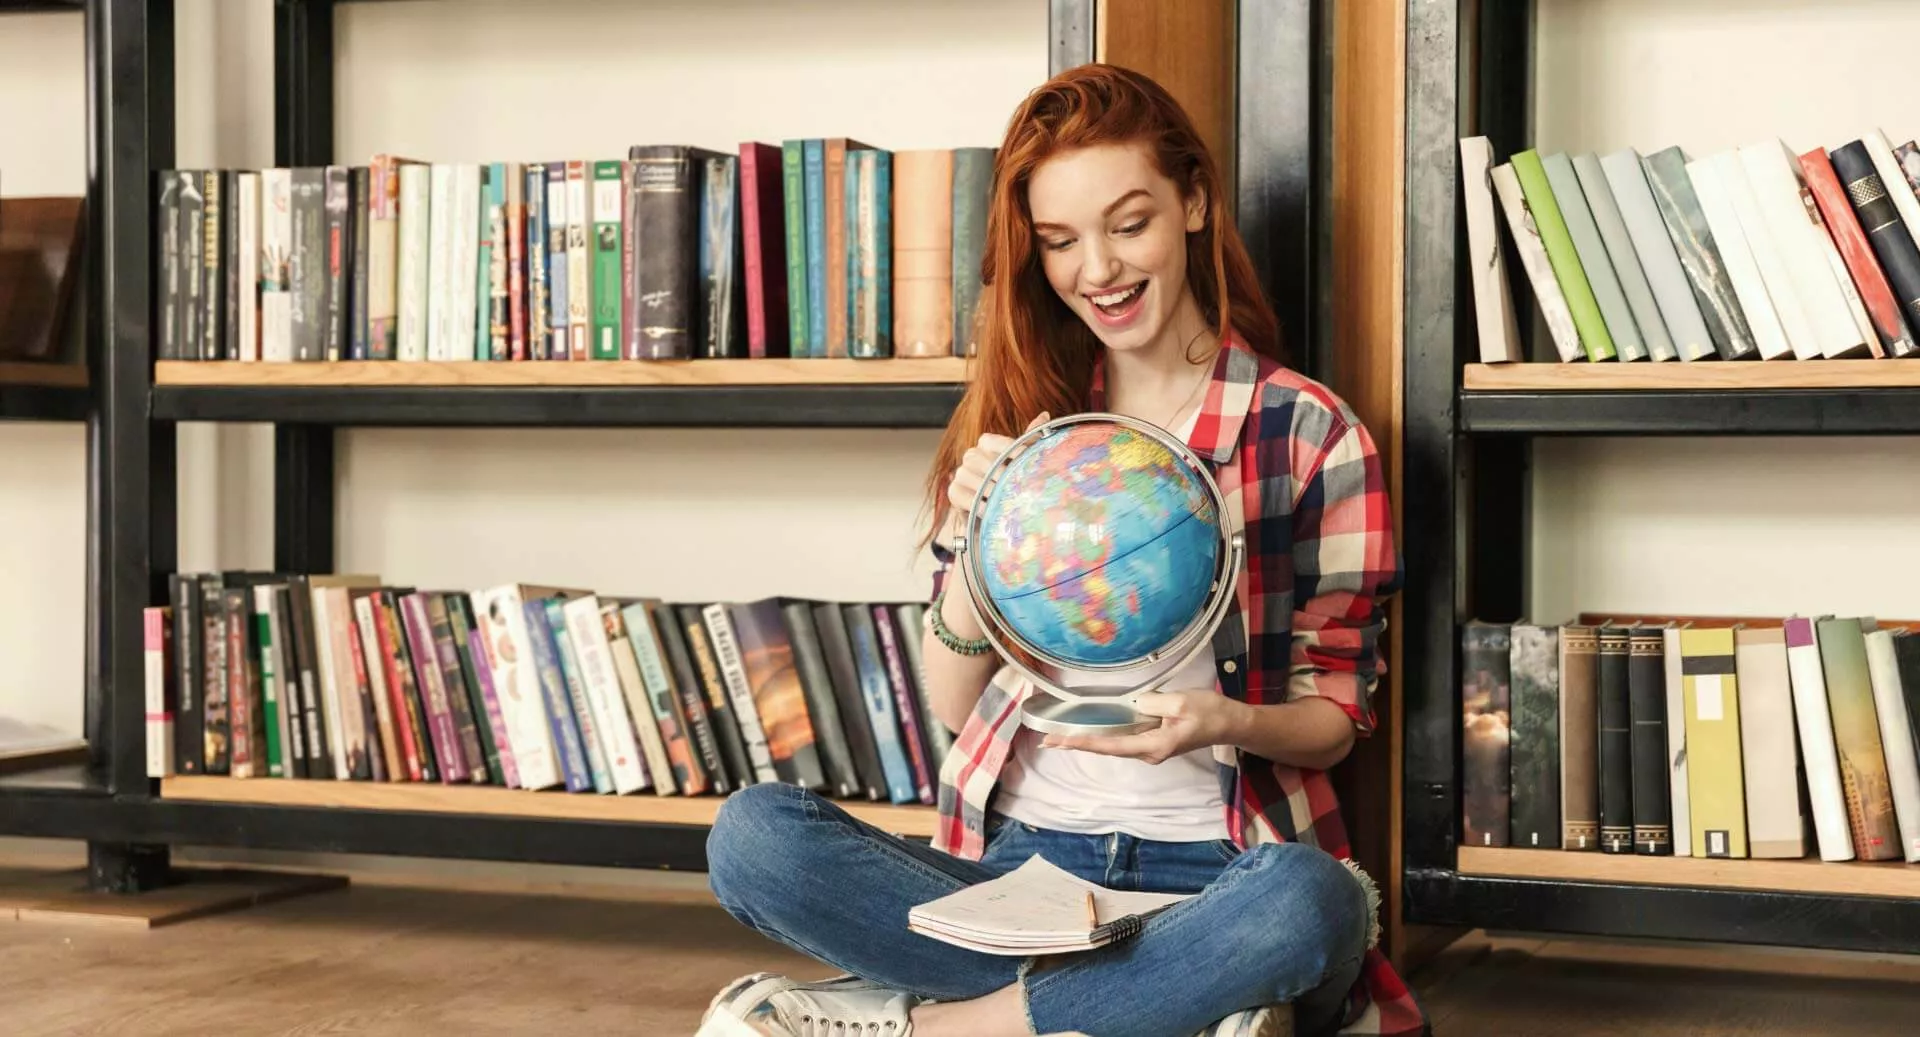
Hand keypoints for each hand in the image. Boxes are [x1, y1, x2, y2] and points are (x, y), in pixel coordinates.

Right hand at [945, 412, 1050, 534]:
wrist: (994, 515)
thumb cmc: (1011, 485)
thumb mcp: (1023, 462)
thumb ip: (1031, 439)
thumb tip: (1045, 414)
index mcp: (987, 444)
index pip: (997, 442)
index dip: (1012, 452)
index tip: (1026, 461)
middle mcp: (971, 455)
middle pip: (986, 462)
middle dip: (1004, 476)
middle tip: (1019, 486)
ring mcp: (960, 473)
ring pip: (976, 478)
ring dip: (993, 491)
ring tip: (1007, 500)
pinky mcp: (954, 491)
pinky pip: (964, 495)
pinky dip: (978, 504)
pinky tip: (990, 510)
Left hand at [1039, 689, 1245, 763]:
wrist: (1230, 723)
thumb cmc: (1209, 712)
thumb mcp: (1180, 702)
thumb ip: (1151, 703)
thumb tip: (1131, 705)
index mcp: (1153, 745)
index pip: (1110, 745)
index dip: (1082, 742)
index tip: (1059, 742)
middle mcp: (1148, 751)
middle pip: (1107, 747)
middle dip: (1077, 743)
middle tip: (1046, 741)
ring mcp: (1150, 747)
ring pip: (1114, 743)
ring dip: (1088, 740)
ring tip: (1059, 737)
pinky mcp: (1154, 739)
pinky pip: (1125, 737)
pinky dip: (1104, 735)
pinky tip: (1088, 731)